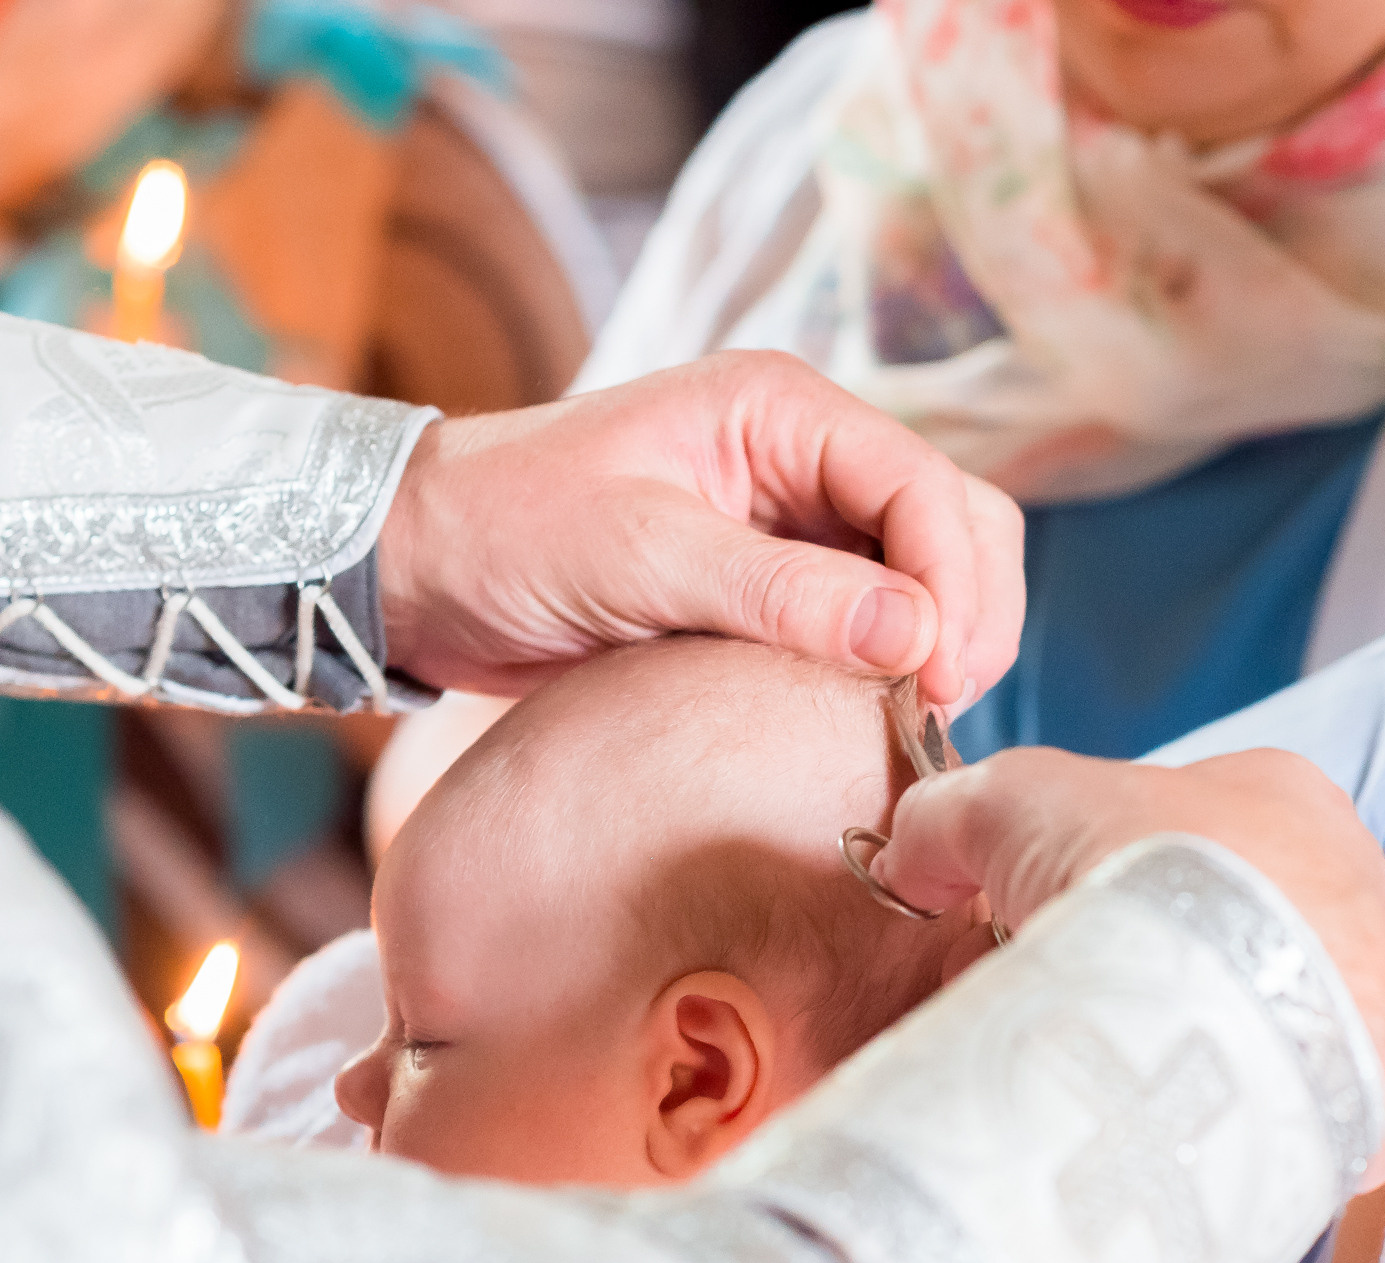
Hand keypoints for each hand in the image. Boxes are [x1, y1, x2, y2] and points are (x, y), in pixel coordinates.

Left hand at [374, 352, 1025, 711]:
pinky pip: (864, 629)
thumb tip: (916, 636)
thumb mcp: (640, 554)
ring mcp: (793, 527)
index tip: (939, 680)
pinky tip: (866, 726)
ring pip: (922, 582)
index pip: (926, 486)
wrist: (416, 566)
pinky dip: (883, 674)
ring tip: (909, 730)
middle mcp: (805, 458)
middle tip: (937, 717)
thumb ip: (781, 592)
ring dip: (935, 649)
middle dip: (967, 617)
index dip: (954, 585)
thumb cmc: (508, 528)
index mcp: (783, 409)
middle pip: (950, 527)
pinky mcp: (769, 591)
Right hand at [873, 748, 1384, 1181]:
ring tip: (1098, 1087)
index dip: (1070, 886)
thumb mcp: (1006, 804)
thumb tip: (912, 859)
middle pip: (1215, 935)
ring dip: (1176, 1047)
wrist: (1225, 991)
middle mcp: (1359, 889)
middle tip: (1045, 1017)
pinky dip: (1227, 1121)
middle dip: (1125, 972)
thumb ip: (949, 819)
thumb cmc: (1135, 869)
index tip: (1008, 940)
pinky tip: (1167, 1137)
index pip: (1172, 840)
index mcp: (1286, 798)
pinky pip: (1295, 1108)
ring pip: (1257, 1021)